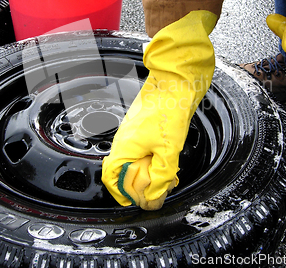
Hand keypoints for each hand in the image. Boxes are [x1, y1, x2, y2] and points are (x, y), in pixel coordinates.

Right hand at [101, 10, 216, 209]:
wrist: (175, 83)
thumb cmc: (168, 110)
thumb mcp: (168, 150)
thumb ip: (160, 177)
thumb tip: (153, 198)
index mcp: (124, 147)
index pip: (111, 178)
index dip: (121, 194)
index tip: (136, 202)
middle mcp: (123, 140)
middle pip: (123, 172)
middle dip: (140, 185)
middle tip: (159, 190)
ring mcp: (131, 133)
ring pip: (134, 161)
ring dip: (148, 173)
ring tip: (167, 175)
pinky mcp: (141, 128)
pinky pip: (141, 150)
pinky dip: (152, 160)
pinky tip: (168, 159)